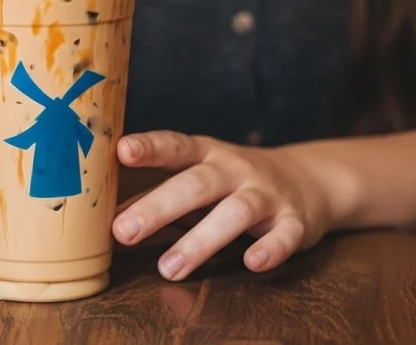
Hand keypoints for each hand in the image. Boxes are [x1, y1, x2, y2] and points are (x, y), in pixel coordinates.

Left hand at [112, 131, 333, 280]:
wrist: (310, 180)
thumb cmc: (232, 181)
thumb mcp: (194, 177)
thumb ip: (153, 194)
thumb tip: (105, 218)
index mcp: (204, 153)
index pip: (174, 146)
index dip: (149, 147)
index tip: (122, 150)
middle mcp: (235, 169)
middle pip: (196, 184)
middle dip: (158, 207)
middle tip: (124, 232)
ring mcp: (267, 193)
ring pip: (235, 213)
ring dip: (200, 241)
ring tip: (168, 268)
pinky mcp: (295, 221)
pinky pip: (284, 235)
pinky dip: (270, 249)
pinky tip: (251, 263)